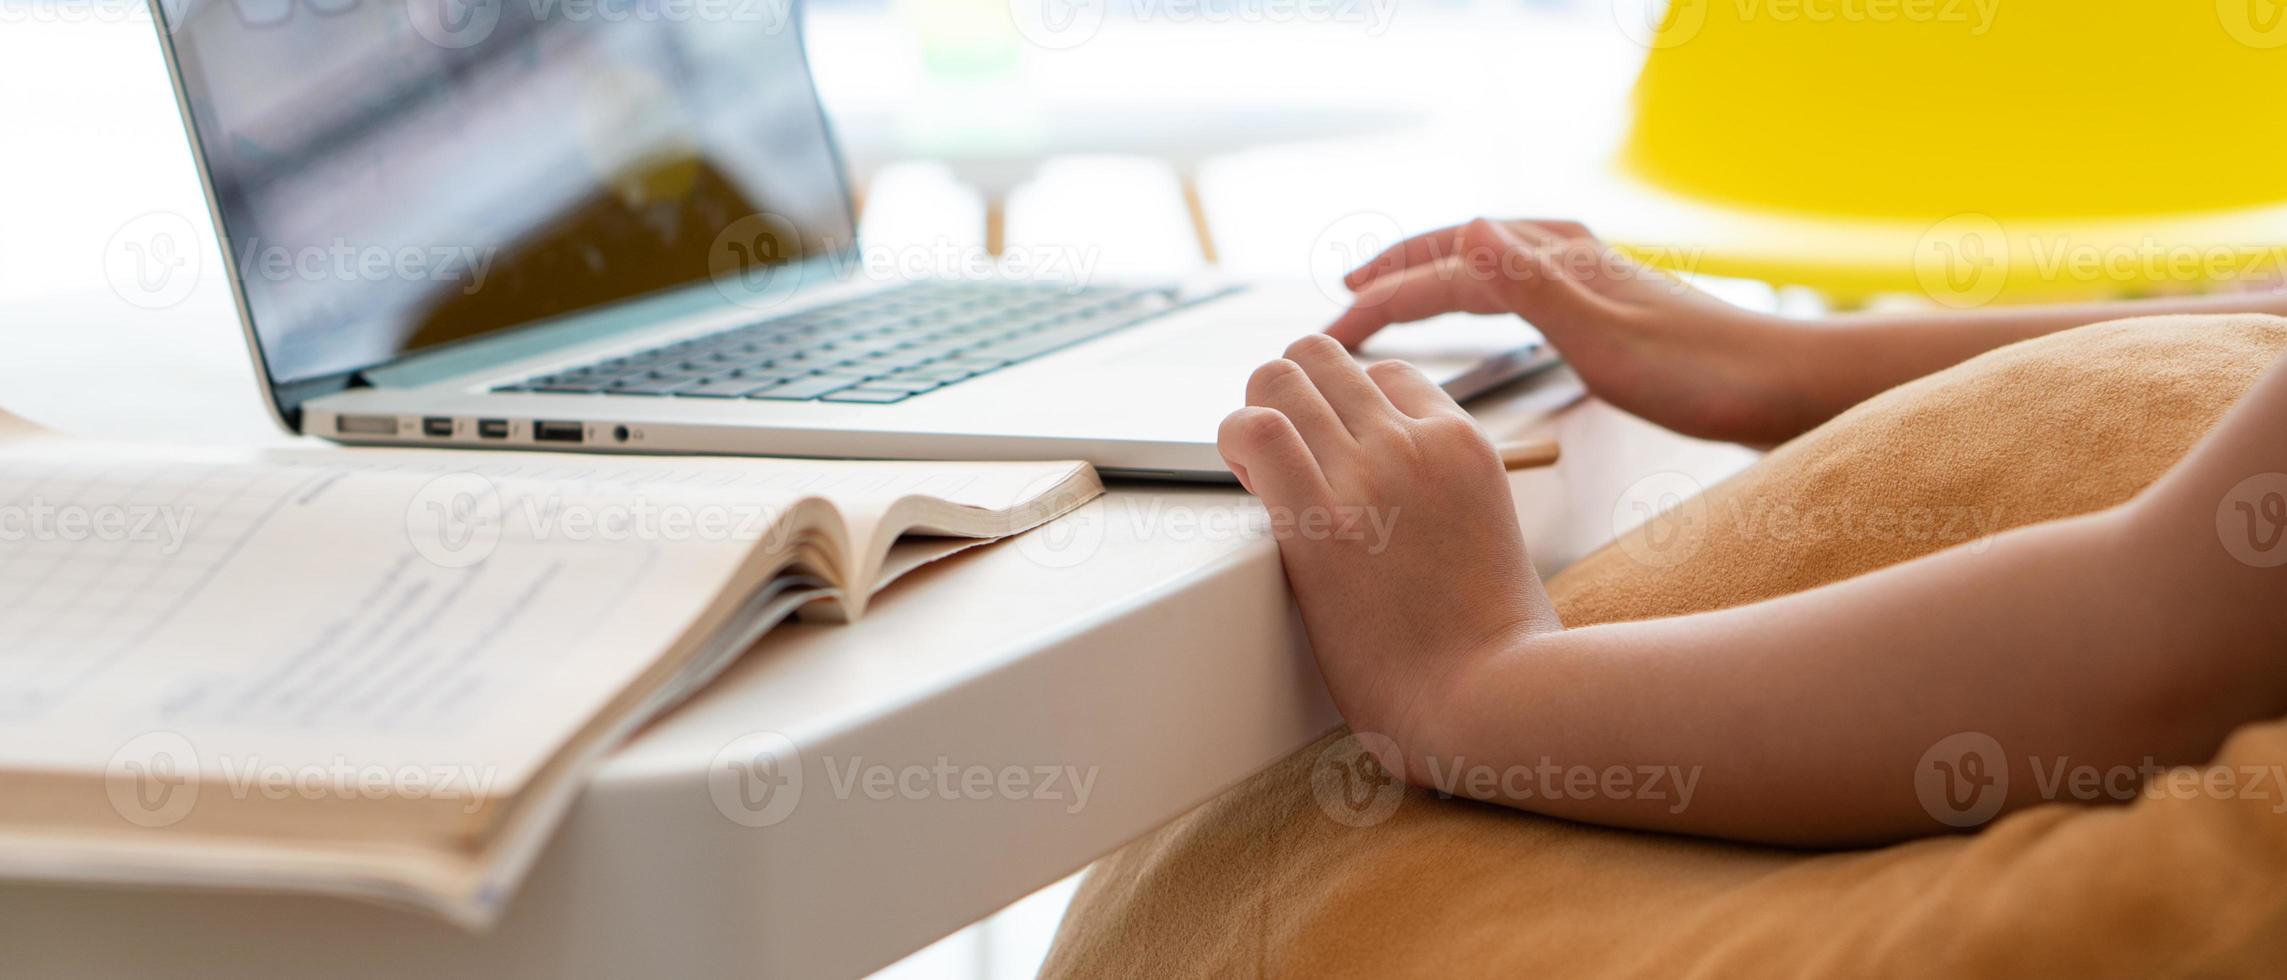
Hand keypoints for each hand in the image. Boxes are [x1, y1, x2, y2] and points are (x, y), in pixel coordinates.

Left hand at [1219, 335, 1558, 769]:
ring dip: (1255, 417)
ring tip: (1259, 474)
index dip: (1346, 410)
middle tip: (1282, 458)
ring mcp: (1368, 476)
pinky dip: (1235, 444)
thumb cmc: (1498, 647)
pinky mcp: (1320, 524)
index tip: (1332, 457)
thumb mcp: (1492, 536)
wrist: (1497, 699)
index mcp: (1464, 444)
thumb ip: (1450, 498)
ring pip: (1279, 378)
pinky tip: (1247, 485)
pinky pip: (1255, 432)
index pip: (1386, 375)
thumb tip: (1408, 507)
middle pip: (1323, 358)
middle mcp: (1414, 443)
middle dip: (1290, 397)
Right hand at [1327, 218, 1816, 444]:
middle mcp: (1567, 255)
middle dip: (1395, 273)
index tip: (1334, 334)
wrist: (1781, 384)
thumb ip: (1533, 287)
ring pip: (1485, 262)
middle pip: (1457, 249)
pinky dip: (1475, 290)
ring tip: (1393, 298)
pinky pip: (1514, 282)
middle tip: (1344, 304)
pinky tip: (1485, 310)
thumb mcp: (1605, 338)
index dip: (1381, 301)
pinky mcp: (1605, 301)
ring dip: (1432, 275)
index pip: (1442, 272)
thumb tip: (1468, 232)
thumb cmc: (1701, 374)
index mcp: (1555, 261)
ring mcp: (1587, 274)